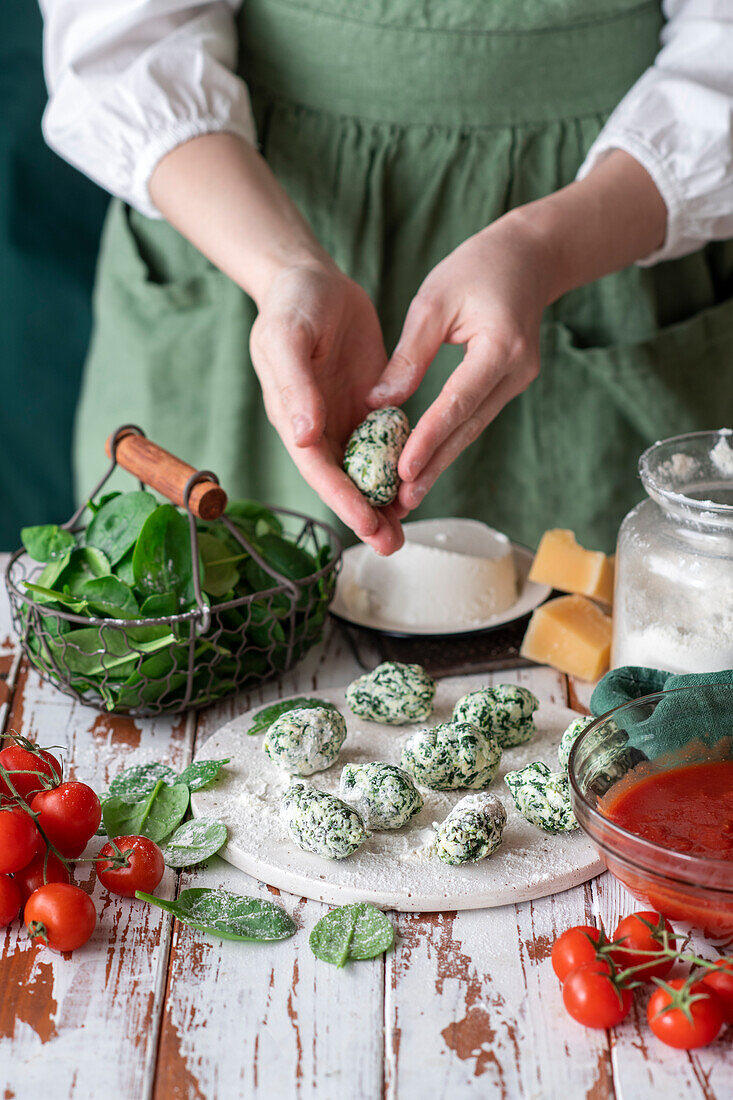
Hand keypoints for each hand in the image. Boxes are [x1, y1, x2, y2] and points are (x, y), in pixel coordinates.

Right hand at [151, 134, 403, 553]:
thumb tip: (303, 437)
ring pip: (365, 471)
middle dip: (366, 515)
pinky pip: (384, 445)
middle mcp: (316, 428)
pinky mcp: (366, 406)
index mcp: (292, 417)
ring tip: (406, 531)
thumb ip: (294, 386)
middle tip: (394, 544)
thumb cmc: (292, 304)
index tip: (367, 524)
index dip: (342, 499)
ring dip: (383, 501)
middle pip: (342, 482)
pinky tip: (418, 485)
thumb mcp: (287, 337)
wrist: (311, 278)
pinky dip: (398, 467)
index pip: (318, 469)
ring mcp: (342, 420)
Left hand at [366, 215, 549, 510]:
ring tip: (409, 496)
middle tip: (403, 501)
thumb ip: (409, 355)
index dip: (430, 438)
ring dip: (441, 462)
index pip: (459, 402)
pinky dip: (448, 441)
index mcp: (500, 346)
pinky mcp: (508, 385)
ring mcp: (516, 382)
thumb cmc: (477, 268)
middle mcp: (515, 372)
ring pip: (472, 429)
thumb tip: (379, 404)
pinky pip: (474, 418)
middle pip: (468, 428)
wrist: (529, 258)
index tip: (405, 470)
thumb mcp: (434, 300)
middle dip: (434, 466)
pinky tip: (425, 464)